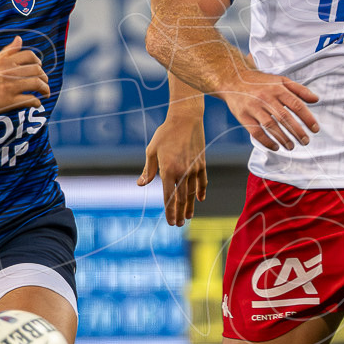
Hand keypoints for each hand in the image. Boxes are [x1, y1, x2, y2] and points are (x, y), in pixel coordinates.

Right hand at [0, 36, 47, 117]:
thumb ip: (7, 51)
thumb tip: (19, 39)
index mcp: (5, 61)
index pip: (30, 56)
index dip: (38, 62)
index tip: (39, 69)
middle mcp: (9, 72)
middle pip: (37, 70)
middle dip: (44, 78)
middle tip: (44, 84)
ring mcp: (10, 86)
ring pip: (37, 84)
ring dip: (45, 90)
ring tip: (45, 94)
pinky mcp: (8, 101)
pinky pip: (30, 100)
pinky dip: (36, 102)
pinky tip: (35, 103)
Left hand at [137, 112, 206, 226]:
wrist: (186, 119)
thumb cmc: (165, 133)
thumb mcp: (151, 150)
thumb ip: (148, 170)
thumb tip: (140, 184)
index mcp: (168, 170)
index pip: (168, 197)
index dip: (169, 211)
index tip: (170, 222)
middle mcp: (183, 172)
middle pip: (181, 199)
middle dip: (179, 213)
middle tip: (178, 224)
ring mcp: (194, 168)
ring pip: (192, 193)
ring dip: (190, 206)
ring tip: (188, 217)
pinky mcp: (202, 163)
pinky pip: (203, 181)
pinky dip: (201, 191)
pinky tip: (200, 199)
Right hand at [215, 66, 318, 150]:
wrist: (233, 79)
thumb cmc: (259, 82)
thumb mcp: (281, 80)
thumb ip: (299, 89)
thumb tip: (316, 99)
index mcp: (278, 89)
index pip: (296, 105)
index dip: (307, 118)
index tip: (315, 129)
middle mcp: (266, 98)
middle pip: (285, 117)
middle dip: (297, 131)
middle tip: (305, 141)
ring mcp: (254, 107)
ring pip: (271, 126)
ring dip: (283, 138)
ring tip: (291, 146)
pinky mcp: (243, 116)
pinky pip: (256, 132)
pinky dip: (266, 141)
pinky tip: (275, 147)